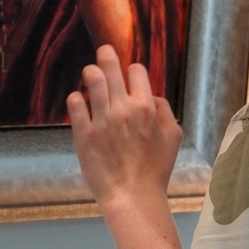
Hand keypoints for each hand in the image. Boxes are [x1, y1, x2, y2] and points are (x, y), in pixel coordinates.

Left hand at [68, 44, 181, 207]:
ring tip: (90, 72)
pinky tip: (79, 100)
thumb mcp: (173, 137)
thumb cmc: (155, 170)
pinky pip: (75, 104)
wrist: (132, 196)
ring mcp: (102, 120)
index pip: (136, 70)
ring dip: (91, 72)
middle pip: (111, 67)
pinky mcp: (83, 133)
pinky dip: (77, 98)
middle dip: (107, 55)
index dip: (133, 70)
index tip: (128, 76)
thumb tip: (151, 95)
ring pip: (92, 79)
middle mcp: (123, 109)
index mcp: (146, 107)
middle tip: (104, 52)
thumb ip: (164, 111)